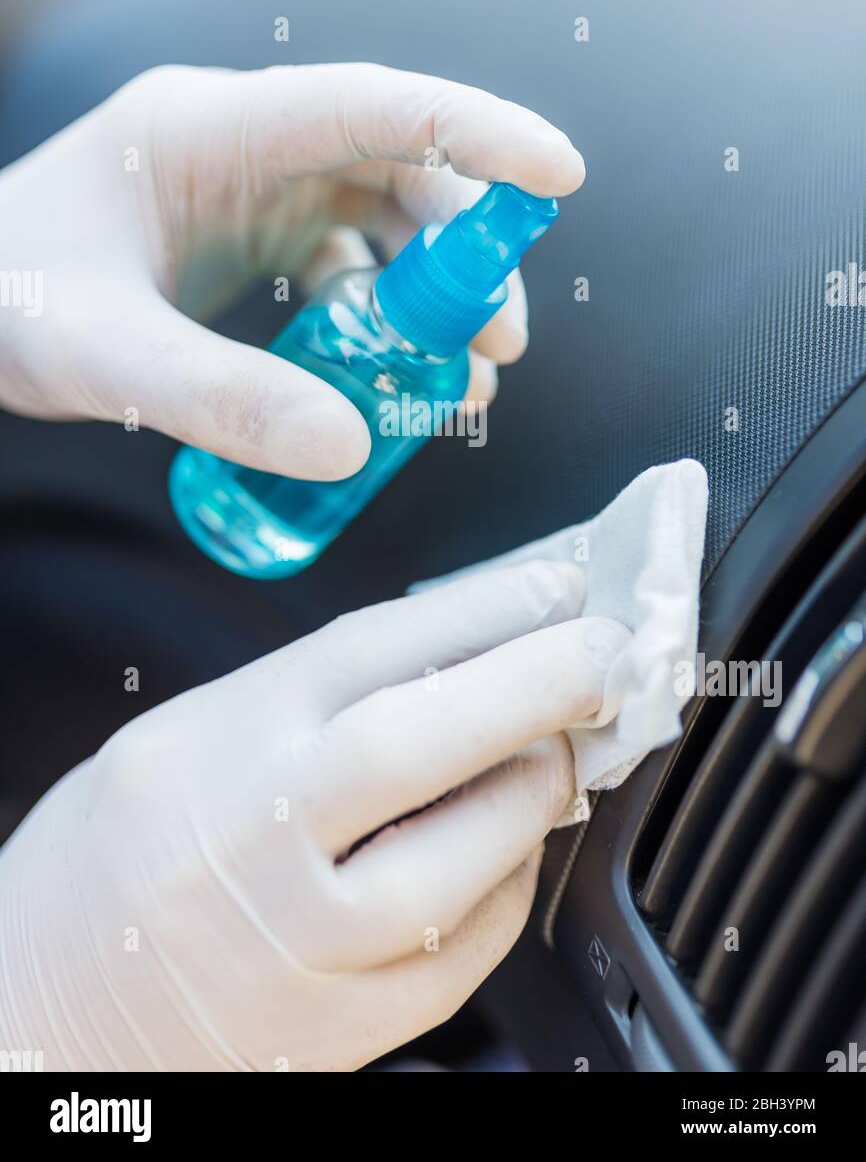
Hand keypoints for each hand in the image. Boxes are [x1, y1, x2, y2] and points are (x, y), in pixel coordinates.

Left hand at [0, 62, 583, 478]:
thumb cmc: (3, 304)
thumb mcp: (101, 355)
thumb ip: (218, 398)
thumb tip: (351, 447)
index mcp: (210, 128)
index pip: (369, 104)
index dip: (475, 131)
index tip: (561, 173)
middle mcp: (247, 144)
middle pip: (397, 167)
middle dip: (465, 252)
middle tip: (501, 345)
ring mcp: (254, 189)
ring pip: (385, 219)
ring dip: (435, 293)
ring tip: (466, 380)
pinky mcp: (255, 237)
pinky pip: (349, 265)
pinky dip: (386, 320)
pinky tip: (396, 378)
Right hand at [0, 560, 626, 1071]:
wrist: (41, 999)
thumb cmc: (114, 856)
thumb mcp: (191, 734)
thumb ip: (314, 700)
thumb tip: (457, 657)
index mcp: (218, 740)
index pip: (372, 649)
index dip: (488, 607)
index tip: (558, 587)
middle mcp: (252, 838)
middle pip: (422, 740)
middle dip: (538, 684)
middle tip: (604, 656)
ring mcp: (292, 944)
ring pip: (457, 863)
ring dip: (535, 797)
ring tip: (561, 757)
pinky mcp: (327, 1029)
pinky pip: (458, 962)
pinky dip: (508, 896)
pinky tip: (514, 856)